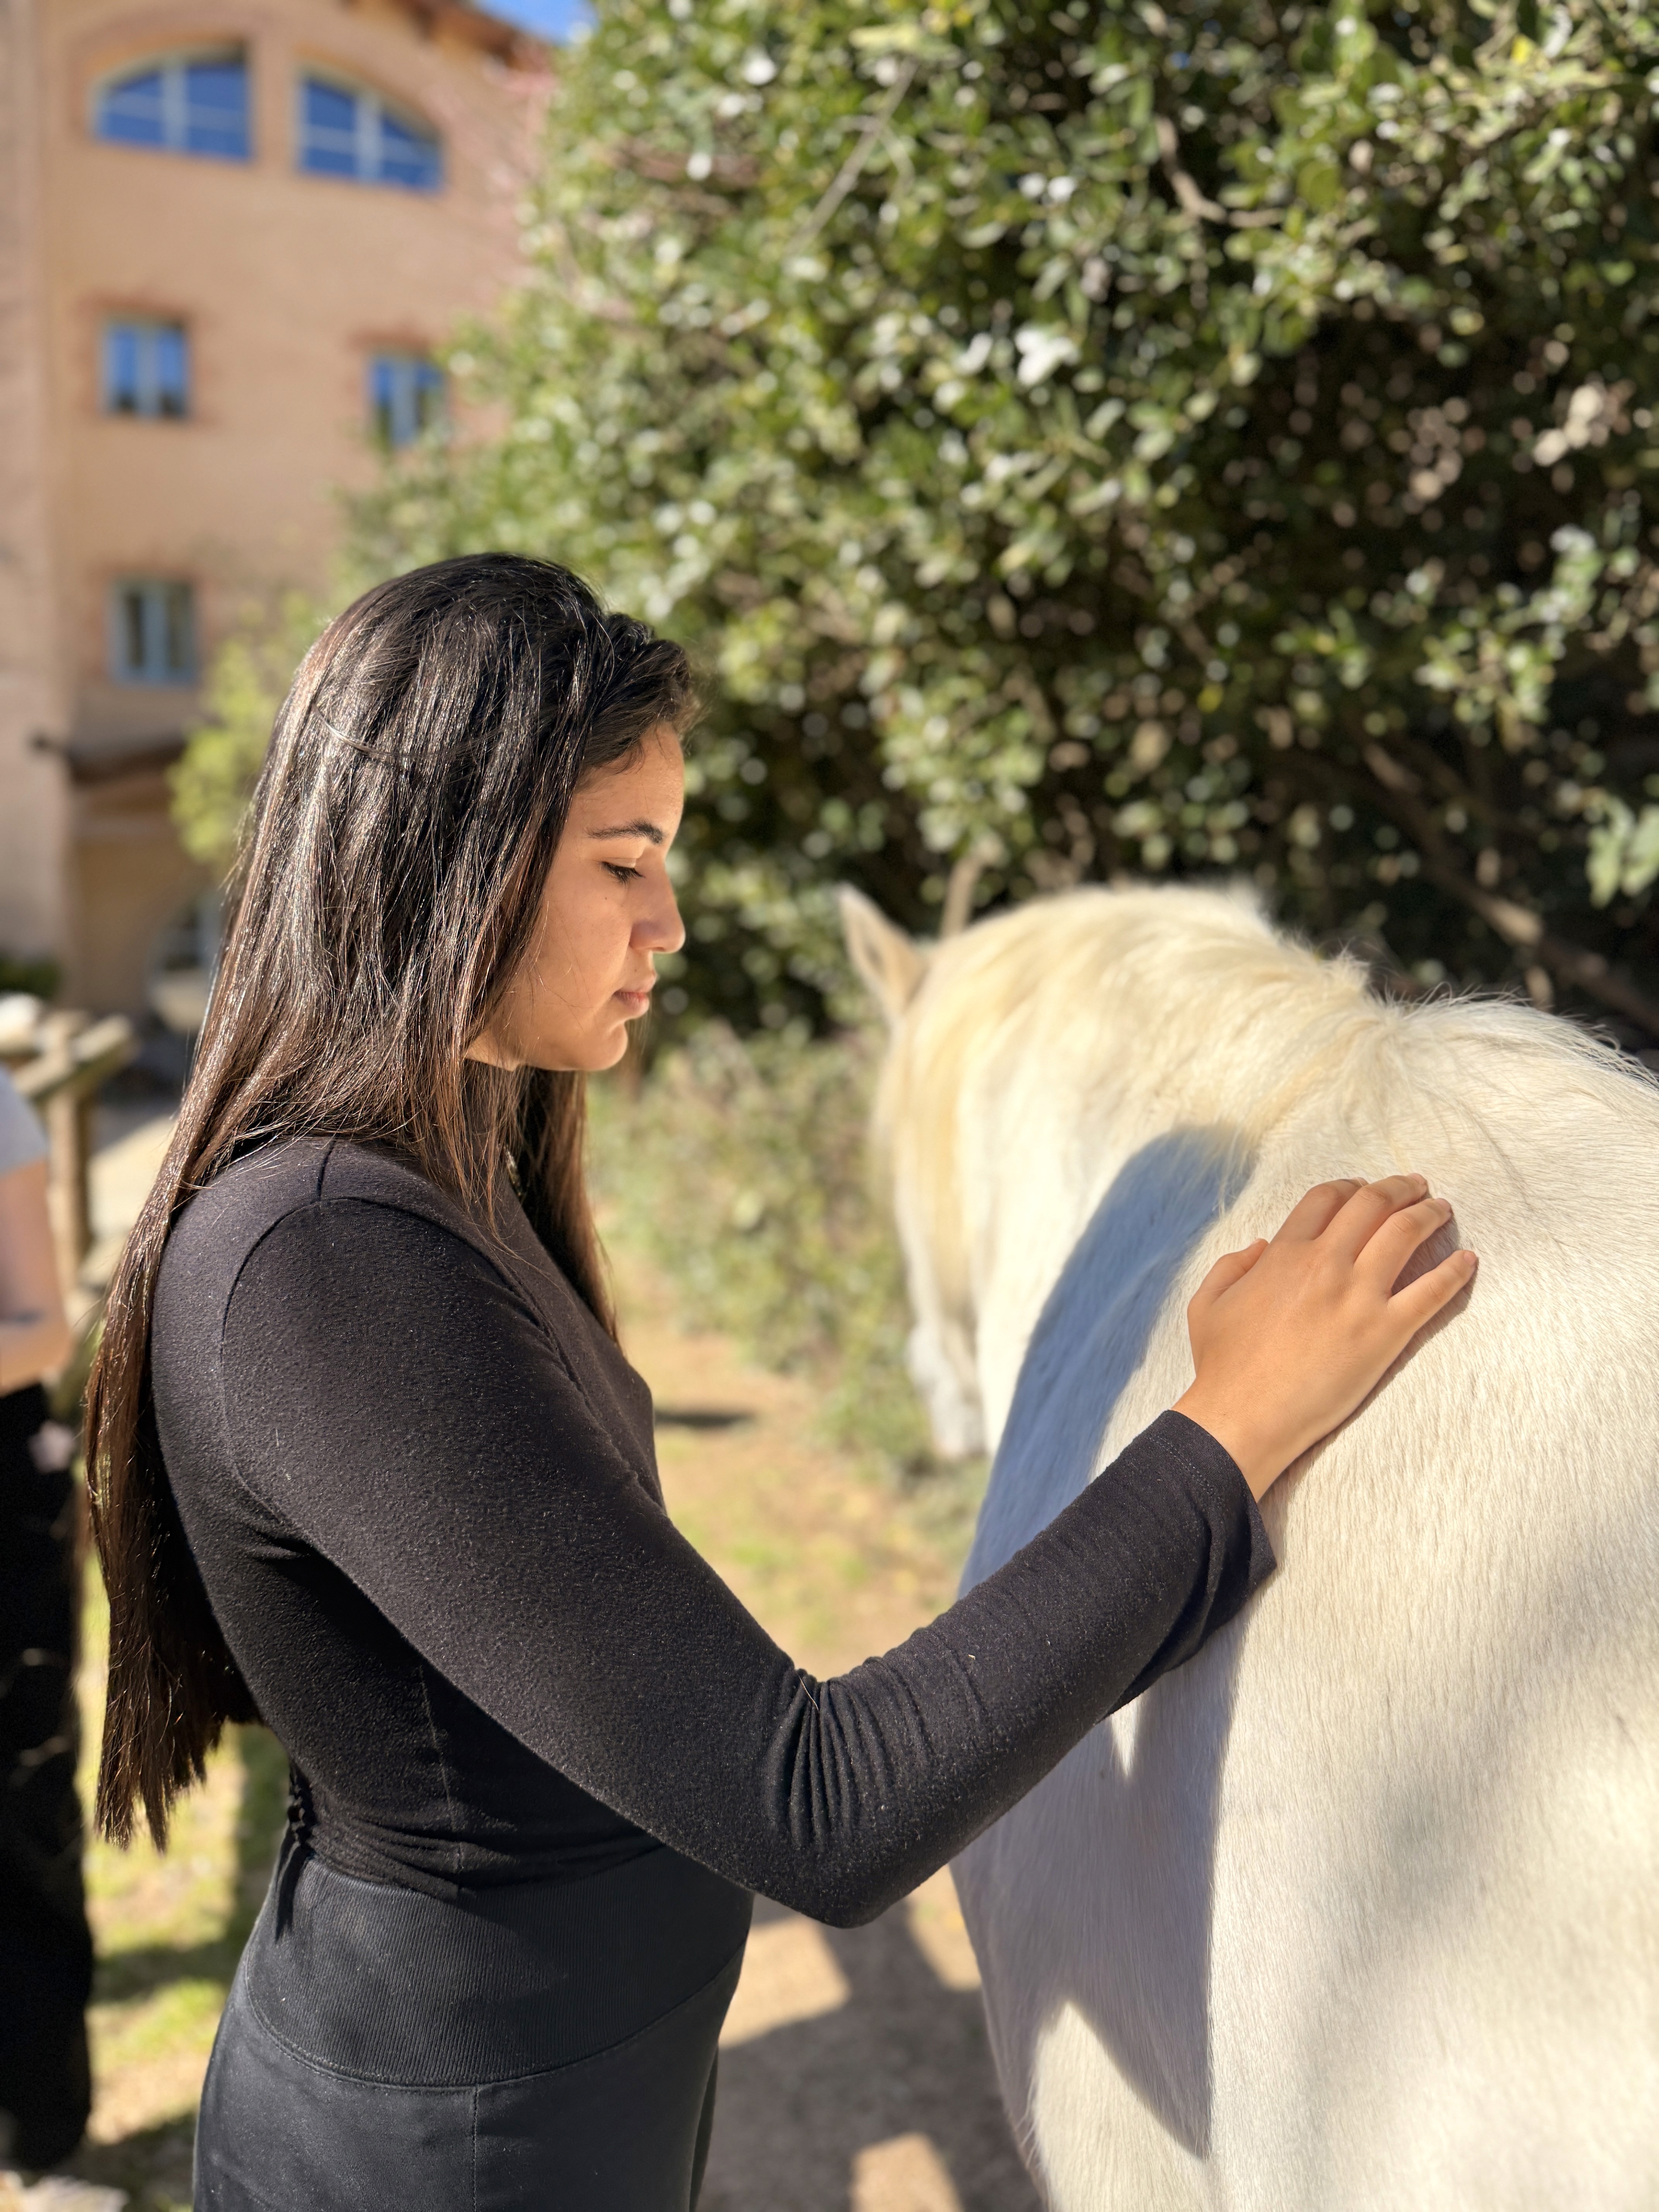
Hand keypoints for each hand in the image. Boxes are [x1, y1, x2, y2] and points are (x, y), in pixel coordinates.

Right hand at [1171, 1174, 1475, 1499]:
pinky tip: (1469, 1260)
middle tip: (1417, 1186)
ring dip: (1429, 1214)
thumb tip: (1260, 1244)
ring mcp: (1359, 1296)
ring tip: (1442, 1209)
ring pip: (1405, 1234)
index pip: (1326, 1199)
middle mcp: (1325, 1264)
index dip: (1349, 1186)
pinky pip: (1432, 1291)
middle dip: (1399, 1188)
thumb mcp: (1207, 1303)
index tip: (1364, 1187)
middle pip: (1372, 1204)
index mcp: (1283, 1253)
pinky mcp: (1386, 1333)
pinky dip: (1455, 1271)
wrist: (1245, 1415)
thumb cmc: (1223, 1365)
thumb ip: (1231, 1265)